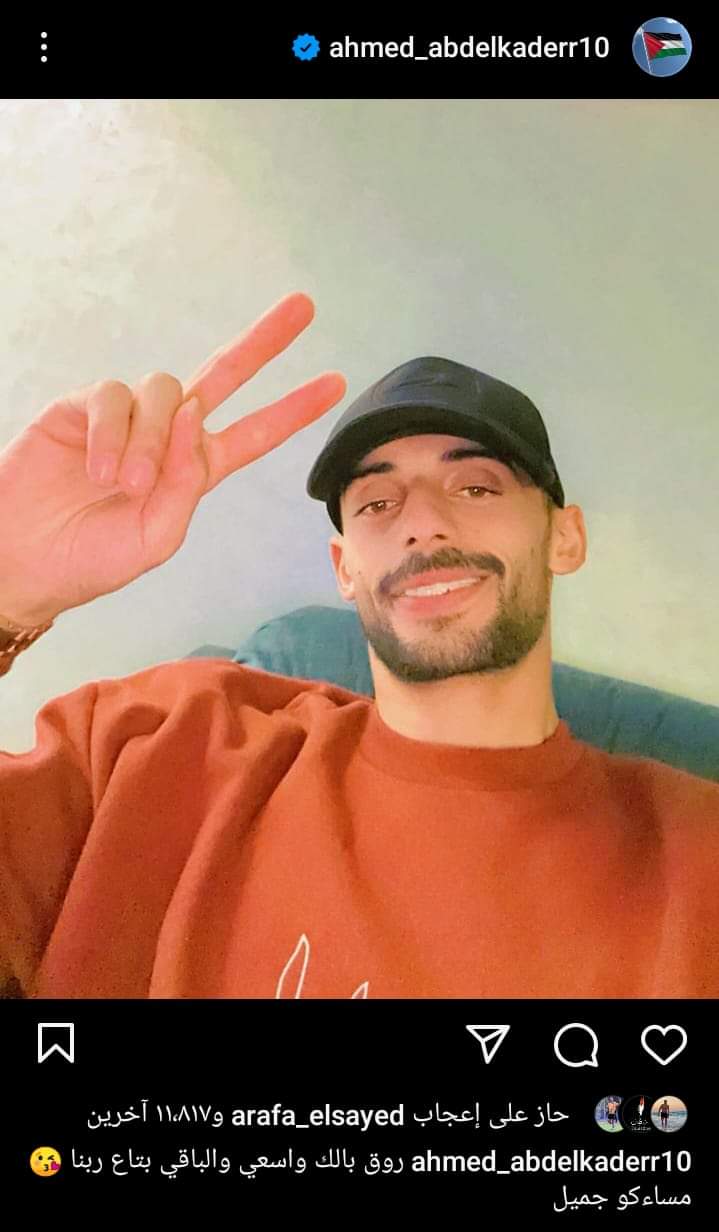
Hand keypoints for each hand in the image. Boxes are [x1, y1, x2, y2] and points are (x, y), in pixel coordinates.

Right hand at [0, 293, 345, 624]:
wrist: (22, 561)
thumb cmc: (89, 560)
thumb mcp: (154, 540)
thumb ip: (185, 485)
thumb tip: (197, 417)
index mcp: (192, 472)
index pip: (251, 434)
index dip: (291, 410)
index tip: (335, 384)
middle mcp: (165, 437)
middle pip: (221, 376)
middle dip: (263, 342)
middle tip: (304, 307)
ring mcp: (125, 418)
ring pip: (163, 391)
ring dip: (152, 438)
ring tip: (125, 485)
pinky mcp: (82, 407)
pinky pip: (113, 396)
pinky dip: (112, 432)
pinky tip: (99, 470)